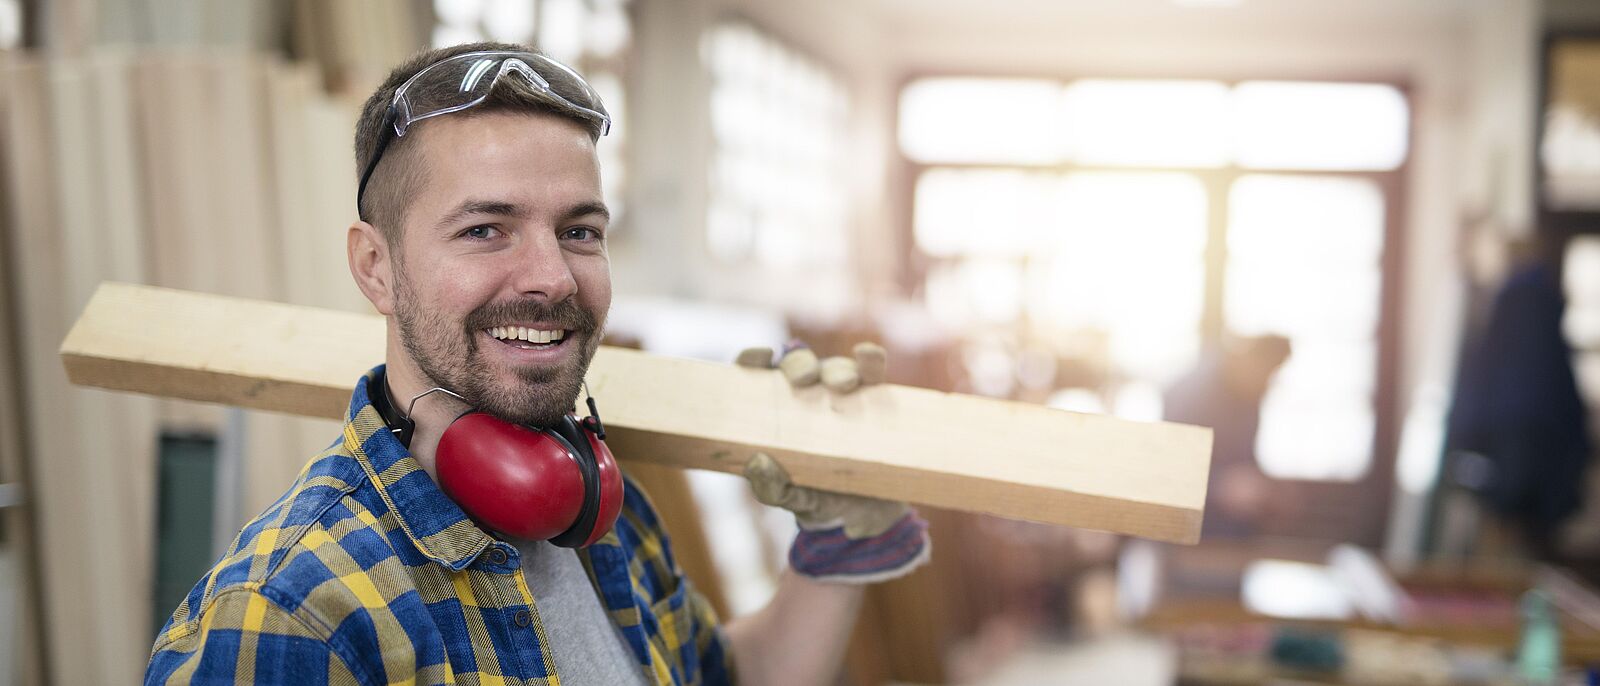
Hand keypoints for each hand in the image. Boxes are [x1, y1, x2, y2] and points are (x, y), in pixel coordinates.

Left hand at [736, 341, 929, 583]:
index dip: (752, 360)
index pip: (757, 377)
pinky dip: (871, 360)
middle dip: (801, 365)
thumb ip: (772, 488)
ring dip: (838, 368)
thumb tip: (757, 463)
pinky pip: (872, 372)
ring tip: (845, 385)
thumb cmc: (822, 502)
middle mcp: (808, 397)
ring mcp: (842, 395)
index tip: (760, 357)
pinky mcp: (874, 398)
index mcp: (778, 414)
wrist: (872, 516)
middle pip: (799, 365)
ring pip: (836, 366)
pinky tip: (868, 356)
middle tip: (806, 379)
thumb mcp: (794, 500)